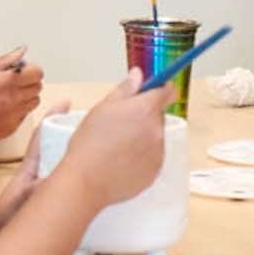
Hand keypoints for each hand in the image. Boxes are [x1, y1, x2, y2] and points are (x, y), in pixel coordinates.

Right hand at [0, 49, 42, 160]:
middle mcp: (11, 98)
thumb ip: (4, 62)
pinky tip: (2, 110)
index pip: (36, 72)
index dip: (31, 70)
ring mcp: (13, 115)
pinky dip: (18, 112)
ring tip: (8, 97)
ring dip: (26, 97)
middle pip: (37, 87)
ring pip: (34, 102)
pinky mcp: (11, 129)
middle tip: (14, 83)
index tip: (24, 71)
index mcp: (3, 81)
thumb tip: (21, 52)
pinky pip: (24, 116)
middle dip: (29, 83)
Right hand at [62, 71, 172, 204]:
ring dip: (143, 136)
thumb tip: (138, 74)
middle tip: (121, 123)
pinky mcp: (155, 171)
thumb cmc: (89, 143)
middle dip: (144, 116)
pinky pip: (153, 157)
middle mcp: (157, 130)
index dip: (159, 88)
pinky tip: (121, 160)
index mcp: (145, 109)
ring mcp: (158, 152)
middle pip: (158, 115)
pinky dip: (141, 156)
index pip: (167, 90)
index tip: (151, 91)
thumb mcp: (103, 108)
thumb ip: (125, 89)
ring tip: (117, 145)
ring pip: (155, 137)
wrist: (86, 180)